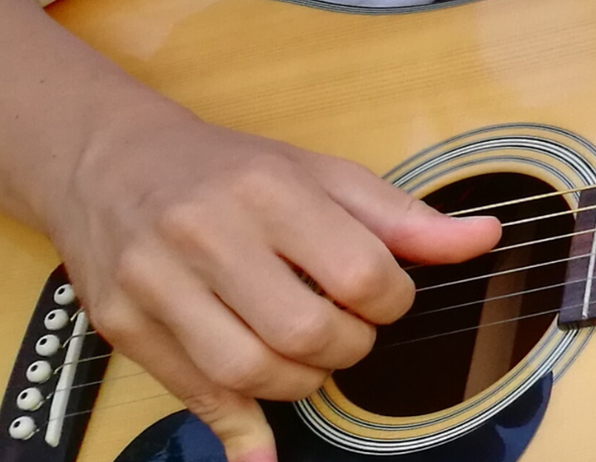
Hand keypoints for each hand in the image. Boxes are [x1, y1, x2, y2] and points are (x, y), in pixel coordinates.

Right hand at [45, 103, 498, 461]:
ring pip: (248, 372)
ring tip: (309, 356)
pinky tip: (262, 444)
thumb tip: (485, 238)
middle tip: (348, 331)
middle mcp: (205, 234)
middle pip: (303, 332)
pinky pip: (192, 394)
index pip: (358, 274)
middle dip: (348, 348)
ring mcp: (155, 283)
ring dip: (300, 383)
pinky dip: (238, 426)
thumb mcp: (323, 174)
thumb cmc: (230, 169)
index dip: (391, 301)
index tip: (386, 297)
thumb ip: (403, 216)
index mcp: (268, 191)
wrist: (111, 161)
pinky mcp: (123, 324)